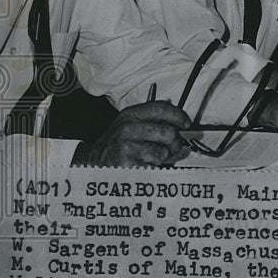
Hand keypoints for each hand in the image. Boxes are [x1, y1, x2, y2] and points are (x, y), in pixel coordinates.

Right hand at [71, 101, 190, 167]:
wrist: (91, 163)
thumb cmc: (115, 144)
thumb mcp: (128, 124)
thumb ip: (150, 121)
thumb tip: (180, 124)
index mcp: (130, 115)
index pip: (161, 108)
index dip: (178, 116)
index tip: (186, 124)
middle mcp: (128, 128)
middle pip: (168, 132)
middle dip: (175, 142)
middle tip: (171, 147)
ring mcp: (127, 147)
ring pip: (163, 152)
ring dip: (162, 158)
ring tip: (149, 157)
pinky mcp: (128, 165)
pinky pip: (154, 167)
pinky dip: (153, 168)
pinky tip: (142, 165)